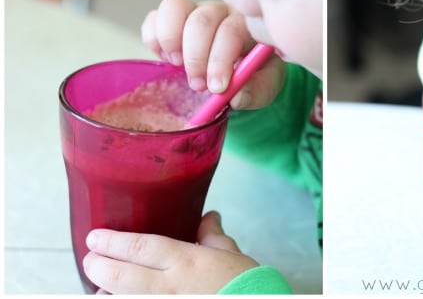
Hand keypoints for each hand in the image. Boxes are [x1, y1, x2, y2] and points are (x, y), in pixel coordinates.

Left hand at [83, 211, 258, 293]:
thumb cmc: (247, 286)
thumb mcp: (232, 256)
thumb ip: (214, 237)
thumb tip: (208, 217)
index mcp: (186, 262)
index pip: (140, 247)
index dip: (112, 241)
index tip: (95, 237)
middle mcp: (168, 286)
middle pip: (119, 275)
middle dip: (97, 265)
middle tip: (91, 259)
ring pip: (118, 298)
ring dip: (104, 292)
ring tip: (101, 286)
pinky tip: (116, 298)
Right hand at [141, 0, 285, 109]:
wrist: (240, 73)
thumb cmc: (254, 76)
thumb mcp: (264, 88)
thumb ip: (256, 92)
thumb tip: (236, 97)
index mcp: (246, 25)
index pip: (231, 31)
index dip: (220, 60)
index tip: (216, 88)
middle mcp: (220, 12)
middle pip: (202, 20)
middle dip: (196, 57)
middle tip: (197, 85)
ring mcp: (193, 12)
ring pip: (174, 7)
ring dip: (171, 40)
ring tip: (177, 65)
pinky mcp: (170, 20)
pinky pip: (154, 18)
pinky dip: (153, 38)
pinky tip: (164, 58)